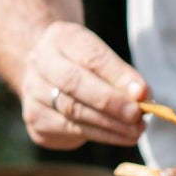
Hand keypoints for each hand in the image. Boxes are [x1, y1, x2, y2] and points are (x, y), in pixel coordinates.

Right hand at [22, 21, 147, 148]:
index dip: (118, 76)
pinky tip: (121, 137)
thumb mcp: (104, 59)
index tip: (143, 93)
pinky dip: (100, 135)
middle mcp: (40, 63)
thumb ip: (123, 76)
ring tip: (136, 130)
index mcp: (62, 38)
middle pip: (74, 84)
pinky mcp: (35, 119)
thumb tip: (143, 96)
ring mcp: (32, 92)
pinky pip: (68, 130)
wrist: (49, 75)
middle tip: (136, 115)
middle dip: (110, 102)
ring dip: (109, 125)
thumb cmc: (87, 66)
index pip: (91, 57)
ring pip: (71, 111)